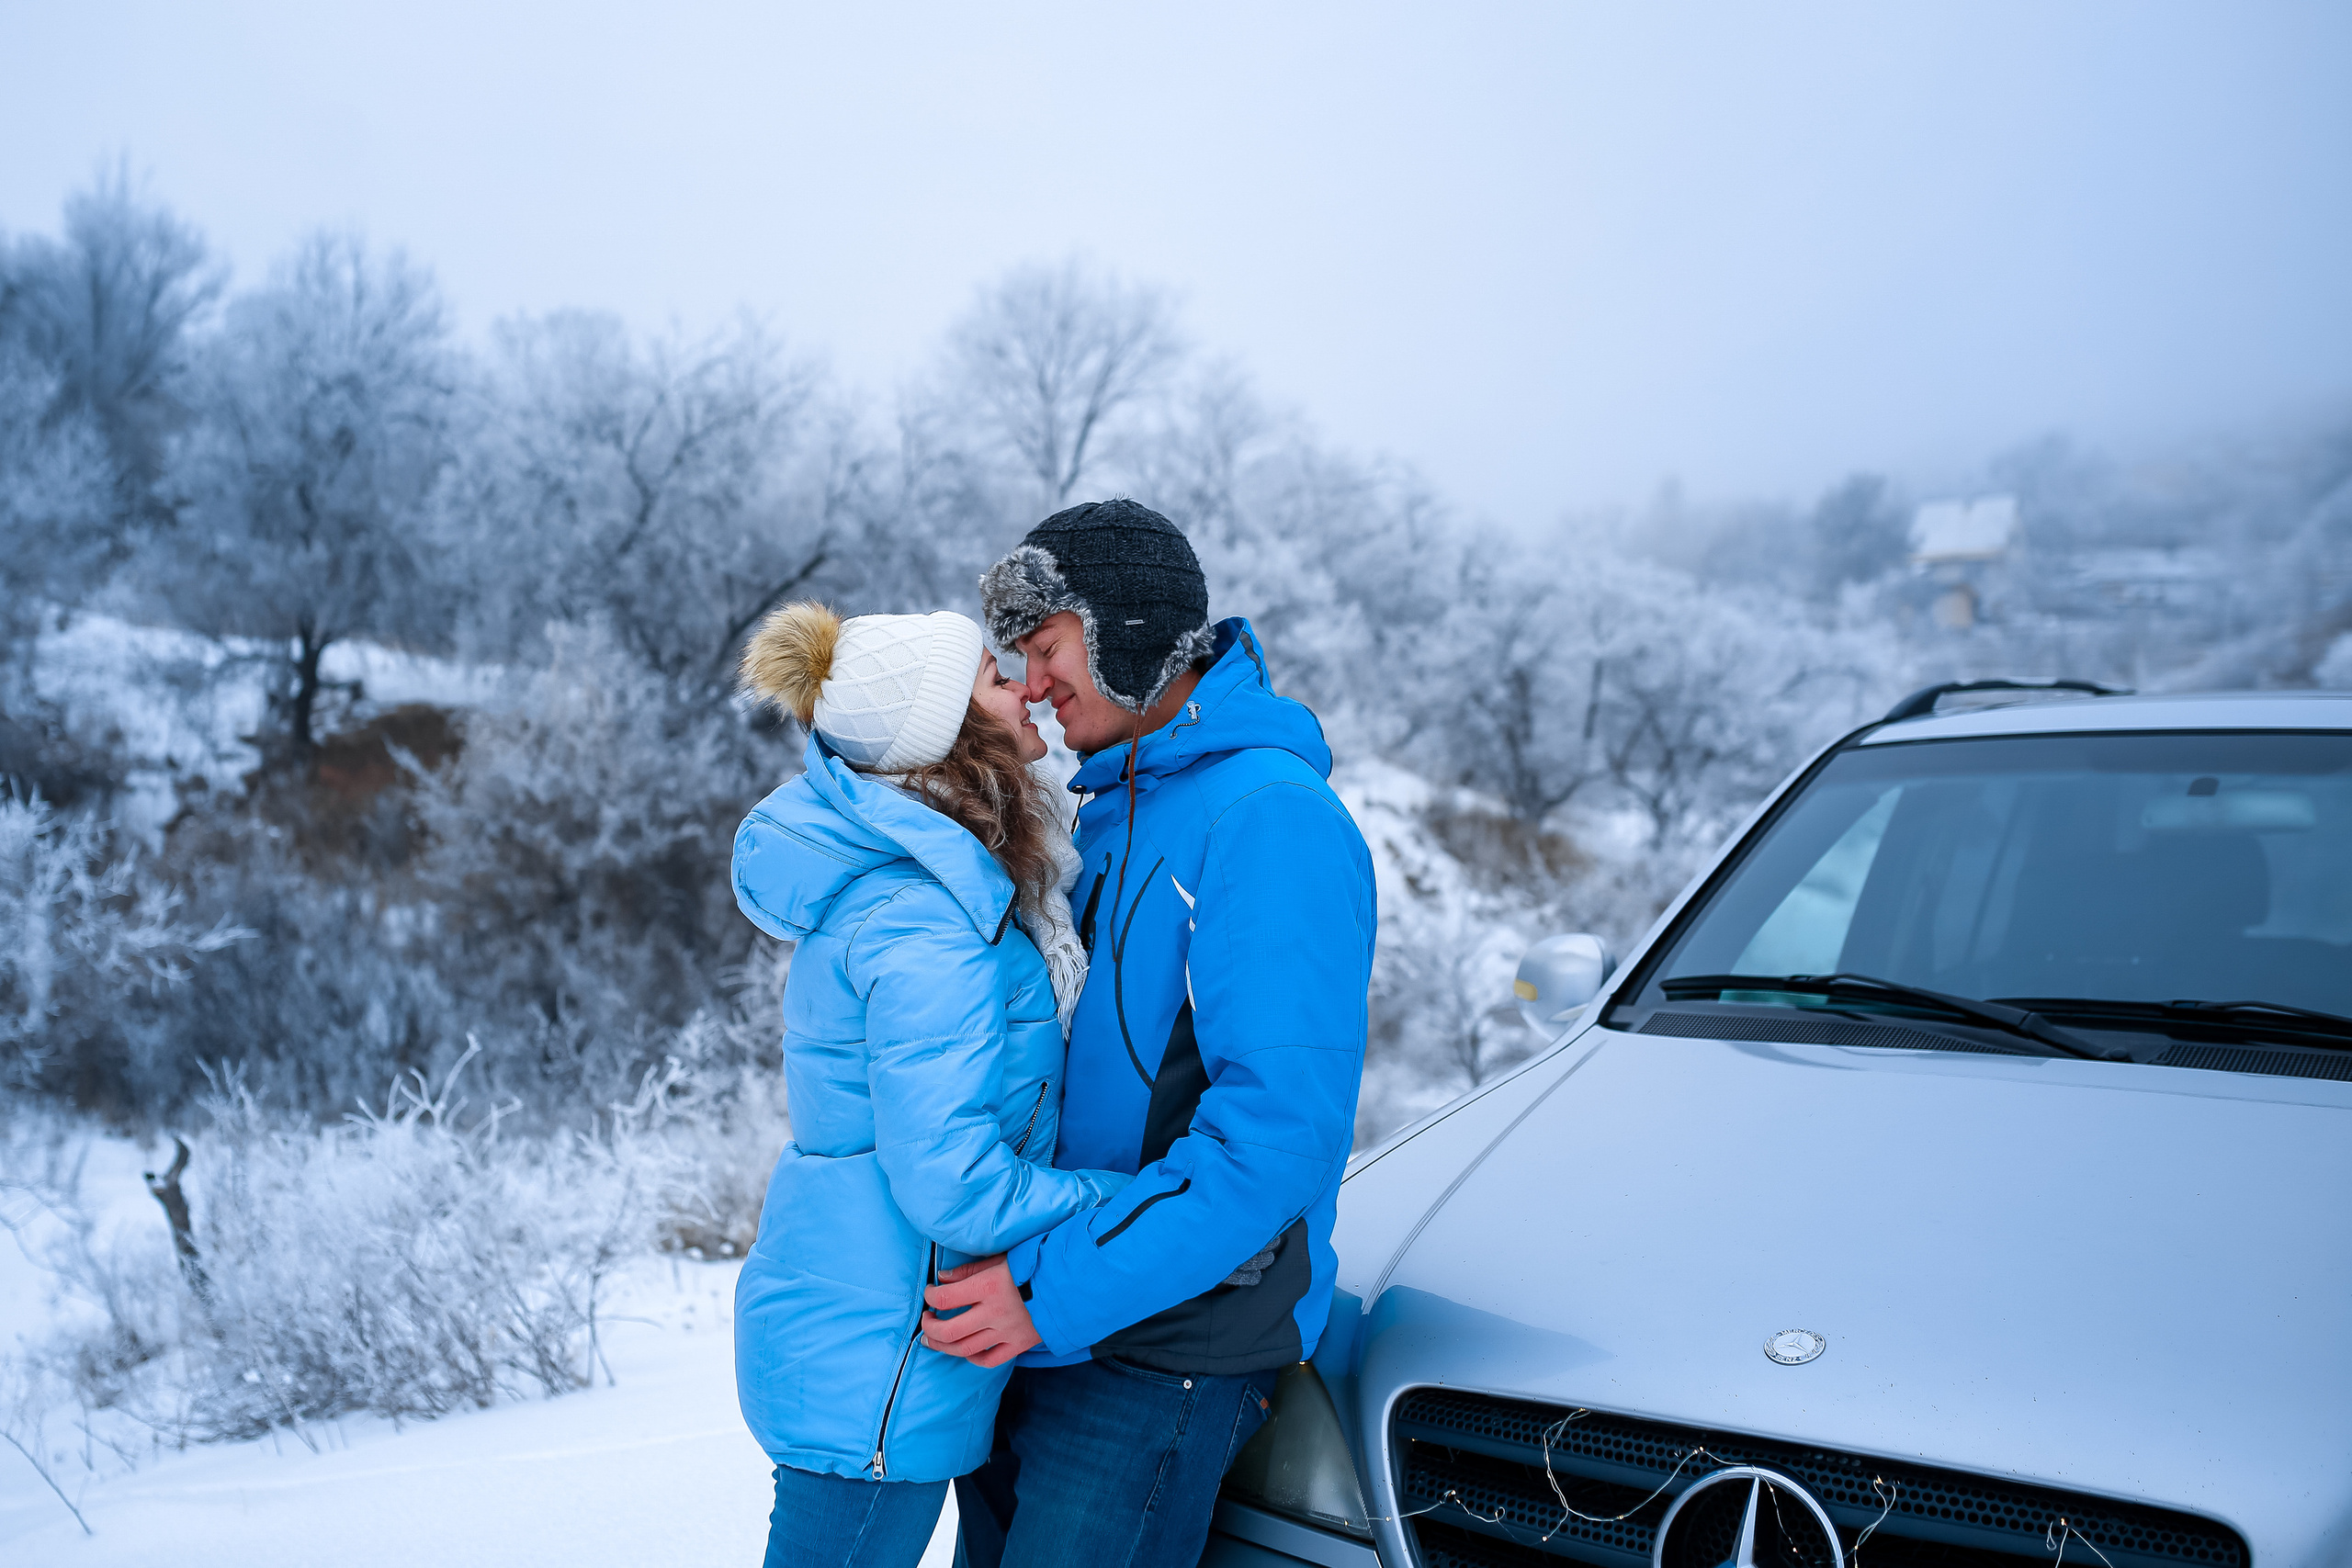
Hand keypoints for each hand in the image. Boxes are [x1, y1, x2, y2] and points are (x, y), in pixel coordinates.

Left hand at [921, 1255, 1040, 1368]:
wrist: (1070, 1284)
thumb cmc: (1035, 1266)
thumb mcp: (1001, 1259)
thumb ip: (969, 1271)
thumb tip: (942, 1279)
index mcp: (989, 1287)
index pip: (945, 1298)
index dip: (930, 1296)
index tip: (930, 1292)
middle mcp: (994, 1313)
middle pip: (949, 1331)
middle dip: (930, 1328)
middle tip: (926, 1321)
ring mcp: (1006, 1333)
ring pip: (964, 1349)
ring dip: (943, 1346)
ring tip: (933, 1340)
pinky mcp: (1018, 1345)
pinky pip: (989, 1361)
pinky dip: (972, 1358)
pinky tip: (965, 1351)